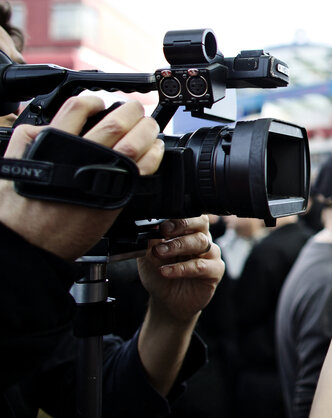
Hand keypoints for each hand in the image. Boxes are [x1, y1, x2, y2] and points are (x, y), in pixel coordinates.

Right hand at [0, 97, 163, 259]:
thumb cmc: (21, 209)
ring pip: (135, 142)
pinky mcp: (118, 194)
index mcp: (55, 144)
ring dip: (147, 130)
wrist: (31, 243)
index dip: (93, 100)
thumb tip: (42, 125)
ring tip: (150, 125)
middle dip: (131, 110)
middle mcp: (82, 156)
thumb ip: (27, 140)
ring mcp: (103, 174)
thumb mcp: (15, 164)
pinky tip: (156, 149)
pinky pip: (144, 168)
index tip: (100, 103)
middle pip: (116, 122)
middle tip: (136, 109)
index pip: (77, 107)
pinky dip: (155, 154)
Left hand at [137, 215, 223, 323]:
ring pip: (201, 242)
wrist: (166, 300)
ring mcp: (211, 254)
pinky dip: (182, 268)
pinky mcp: (215, 271)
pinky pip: (201, 266)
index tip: (161, 225)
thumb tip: (150, 226)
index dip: (177, 217)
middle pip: (200, 223)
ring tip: (160, 254)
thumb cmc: (161, 275)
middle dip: (181, 226)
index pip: (190, 215)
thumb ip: (151, 241)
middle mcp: (202, 239)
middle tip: (164, 232)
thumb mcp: (149, 256)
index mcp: (188, 231)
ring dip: (178, 246)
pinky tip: (167, 271)